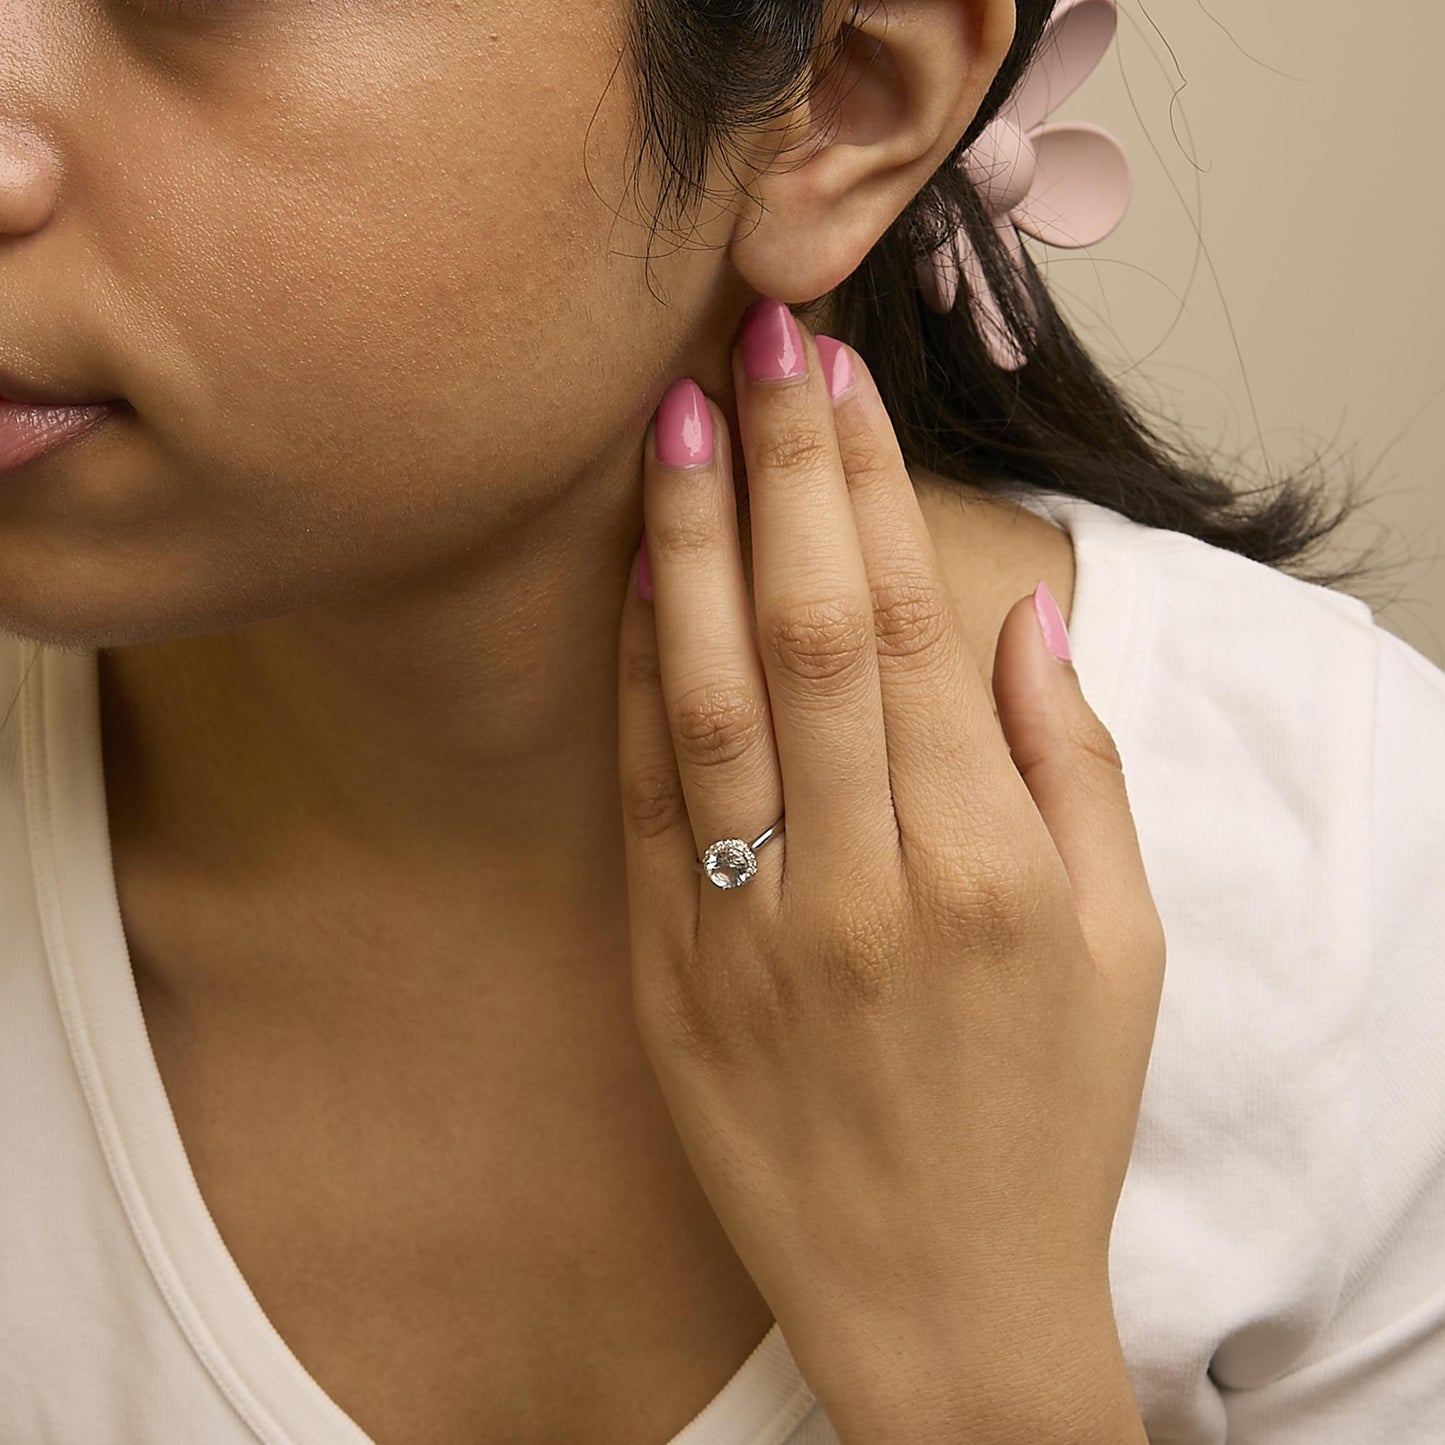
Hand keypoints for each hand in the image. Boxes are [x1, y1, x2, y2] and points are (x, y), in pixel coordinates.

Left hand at [615, 298, 1164, 1442]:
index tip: (838, 384)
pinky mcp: (673, 975)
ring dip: (690, 547)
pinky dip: (635, 683)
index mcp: (985, 867)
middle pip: (807, 633)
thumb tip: (1021, 620)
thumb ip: (1073, 770)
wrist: (939, 1303)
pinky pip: (645, 802)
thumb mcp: (1121, 949)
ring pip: (707, 699)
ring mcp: (750, 930)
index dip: (868, 491)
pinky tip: (634, 584)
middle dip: (779, 472)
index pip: (910, 629)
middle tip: (749, 344)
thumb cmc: (1046, 1121)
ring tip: (671, 424)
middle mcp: (860, 883)